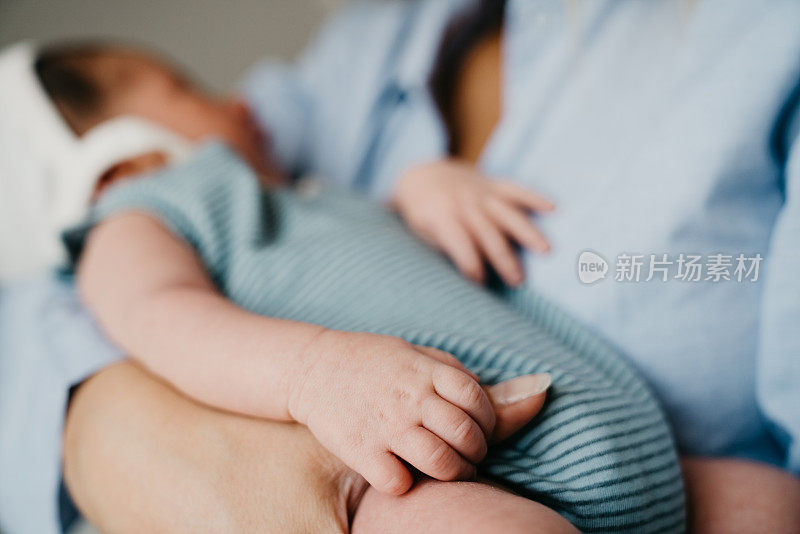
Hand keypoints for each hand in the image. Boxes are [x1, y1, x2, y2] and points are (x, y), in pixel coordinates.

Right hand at [288, 330, 495, 494]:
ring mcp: (386, 425)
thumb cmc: (371, 361)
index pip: (477, 399)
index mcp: (426, 371)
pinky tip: (403, 474)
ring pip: (441, 462)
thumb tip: (494, 389)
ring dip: (453, 473)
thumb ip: (451, 370)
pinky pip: (398, 482)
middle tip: (468, 456)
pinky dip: (406, 484)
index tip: (478, 428)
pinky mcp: (361, 449)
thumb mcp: (413, 353)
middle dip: (476, 452)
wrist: (312, 368)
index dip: (487, 419)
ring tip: (448, 471)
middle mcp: (411, 397)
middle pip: (466, 435)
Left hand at [392, 159, 553, 285]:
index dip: (469, 263)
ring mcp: (480, 192)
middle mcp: (463, 203)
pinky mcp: (492, 184)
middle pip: (487, 232)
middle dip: (502, 257)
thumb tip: (468, 278)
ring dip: (526, 231)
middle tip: (519, 281)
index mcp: (441, 216)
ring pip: (506, 212)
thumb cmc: (422, 216)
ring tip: (546, 250)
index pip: (459, 242)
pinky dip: (533, 198)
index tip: (481, 283)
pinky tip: (553, 209)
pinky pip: (515, 190)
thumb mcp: (422, 234)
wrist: (421, 176)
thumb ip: (446, 250)